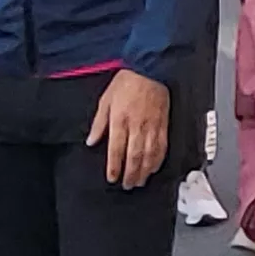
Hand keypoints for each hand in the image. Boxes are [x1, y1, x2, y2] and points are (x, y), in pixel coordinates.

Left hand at [86, 71, 171, 189]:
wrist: (150, 69)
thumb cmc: (127, 81)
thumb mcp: (105, 100)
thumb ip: (99, 123)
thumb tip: (91, 140)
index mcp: (120, 120)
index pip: (116, 149)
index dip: (114, 167)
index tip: (112, 178)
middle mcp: (136, 126)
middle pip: (133, 156)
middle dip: (130, 174)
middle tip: (127, 186)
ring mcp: (152, 126)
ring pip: (149, 155)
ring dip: (144, 171)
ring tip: (139, 181)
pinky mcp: (163, 125)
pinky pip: (162, 147)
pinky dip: (158, 160)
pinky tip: (154, 168)